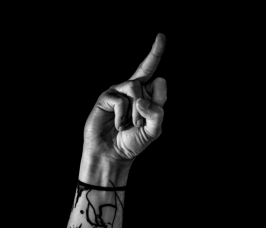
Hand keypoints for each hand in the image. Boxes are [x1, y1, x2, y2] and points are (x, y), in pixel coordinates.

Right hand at [83, 33, 166, 162]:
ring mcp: (117, 92)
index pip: (156, 75)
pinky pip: (120, 100)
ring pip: (134, 87)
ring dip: (137, 112)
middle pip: (148, 80)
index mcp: (146, 94)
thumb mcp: (153, 130)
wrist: (113, 154)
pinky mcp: (104, 98)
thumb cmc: (133, 141)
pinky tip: (118, 125)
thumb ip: (156, 114)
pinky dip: (122, 117)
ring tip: (130, 125)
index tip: (160, 36)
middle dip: (149, 106)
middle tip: (140, 124)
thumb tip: (141, 99)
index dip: (156, 55)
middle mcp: (132, 89)